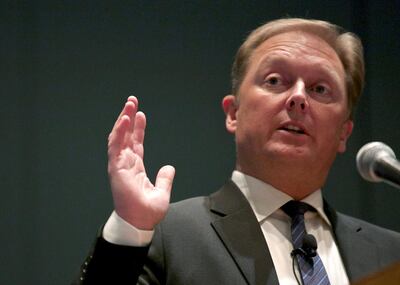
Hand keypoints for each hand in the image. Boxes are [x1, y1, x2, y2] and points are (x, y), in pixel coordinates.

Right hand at [107, 96, 174, 229]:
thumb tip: (170, 167)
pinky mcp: (116, 168)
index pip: (136, 143)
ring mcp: (120, 165)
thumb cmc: (147, 211)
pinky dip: (119, 132)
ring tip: (129, 104)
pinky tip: (125, 119)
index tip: (141, 114)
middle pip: (126, 136)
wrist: (139, 223)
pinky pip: (116, 146)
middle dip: (128, 117)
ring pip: (119, 137)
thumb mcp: (162, 191)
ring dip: (123, 120)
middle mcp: (126, 163)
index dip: (138, 128)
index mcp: (135, 167)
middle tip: (132, 101)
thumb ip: (165, 178)